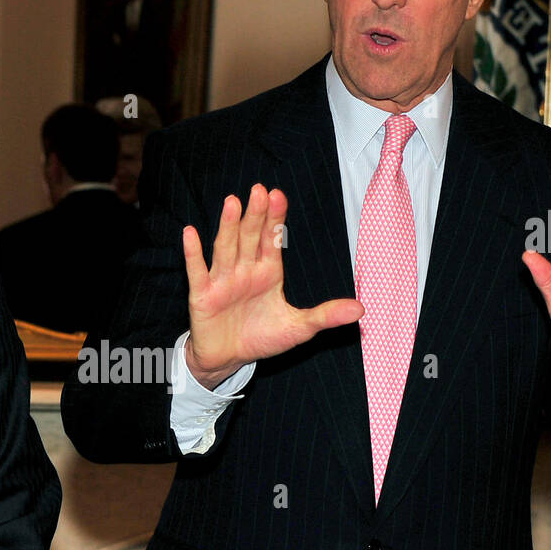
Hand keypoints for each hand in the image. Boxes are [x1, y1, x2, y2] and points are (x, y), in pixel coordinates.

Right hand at [182, 183, 362, 388]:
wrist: (229, 359)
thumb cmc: (261, 338)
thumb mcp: (298, 328)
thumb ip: (325, 316)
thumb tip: (360, 309)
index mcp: (267, 272)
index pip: (272, 239)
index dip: (275, 218)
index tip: (279, 195)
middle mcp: (244, 270)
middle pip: (249, 237)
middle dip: (255, 214)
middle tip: (259, 190)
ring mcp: (222, 280)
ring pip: (226, 248)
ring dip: (228, 226)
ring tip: (232, 202)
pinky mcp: (202, 295)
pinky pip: (197, 271)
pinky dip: (193, 254)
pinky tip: (190, 233)